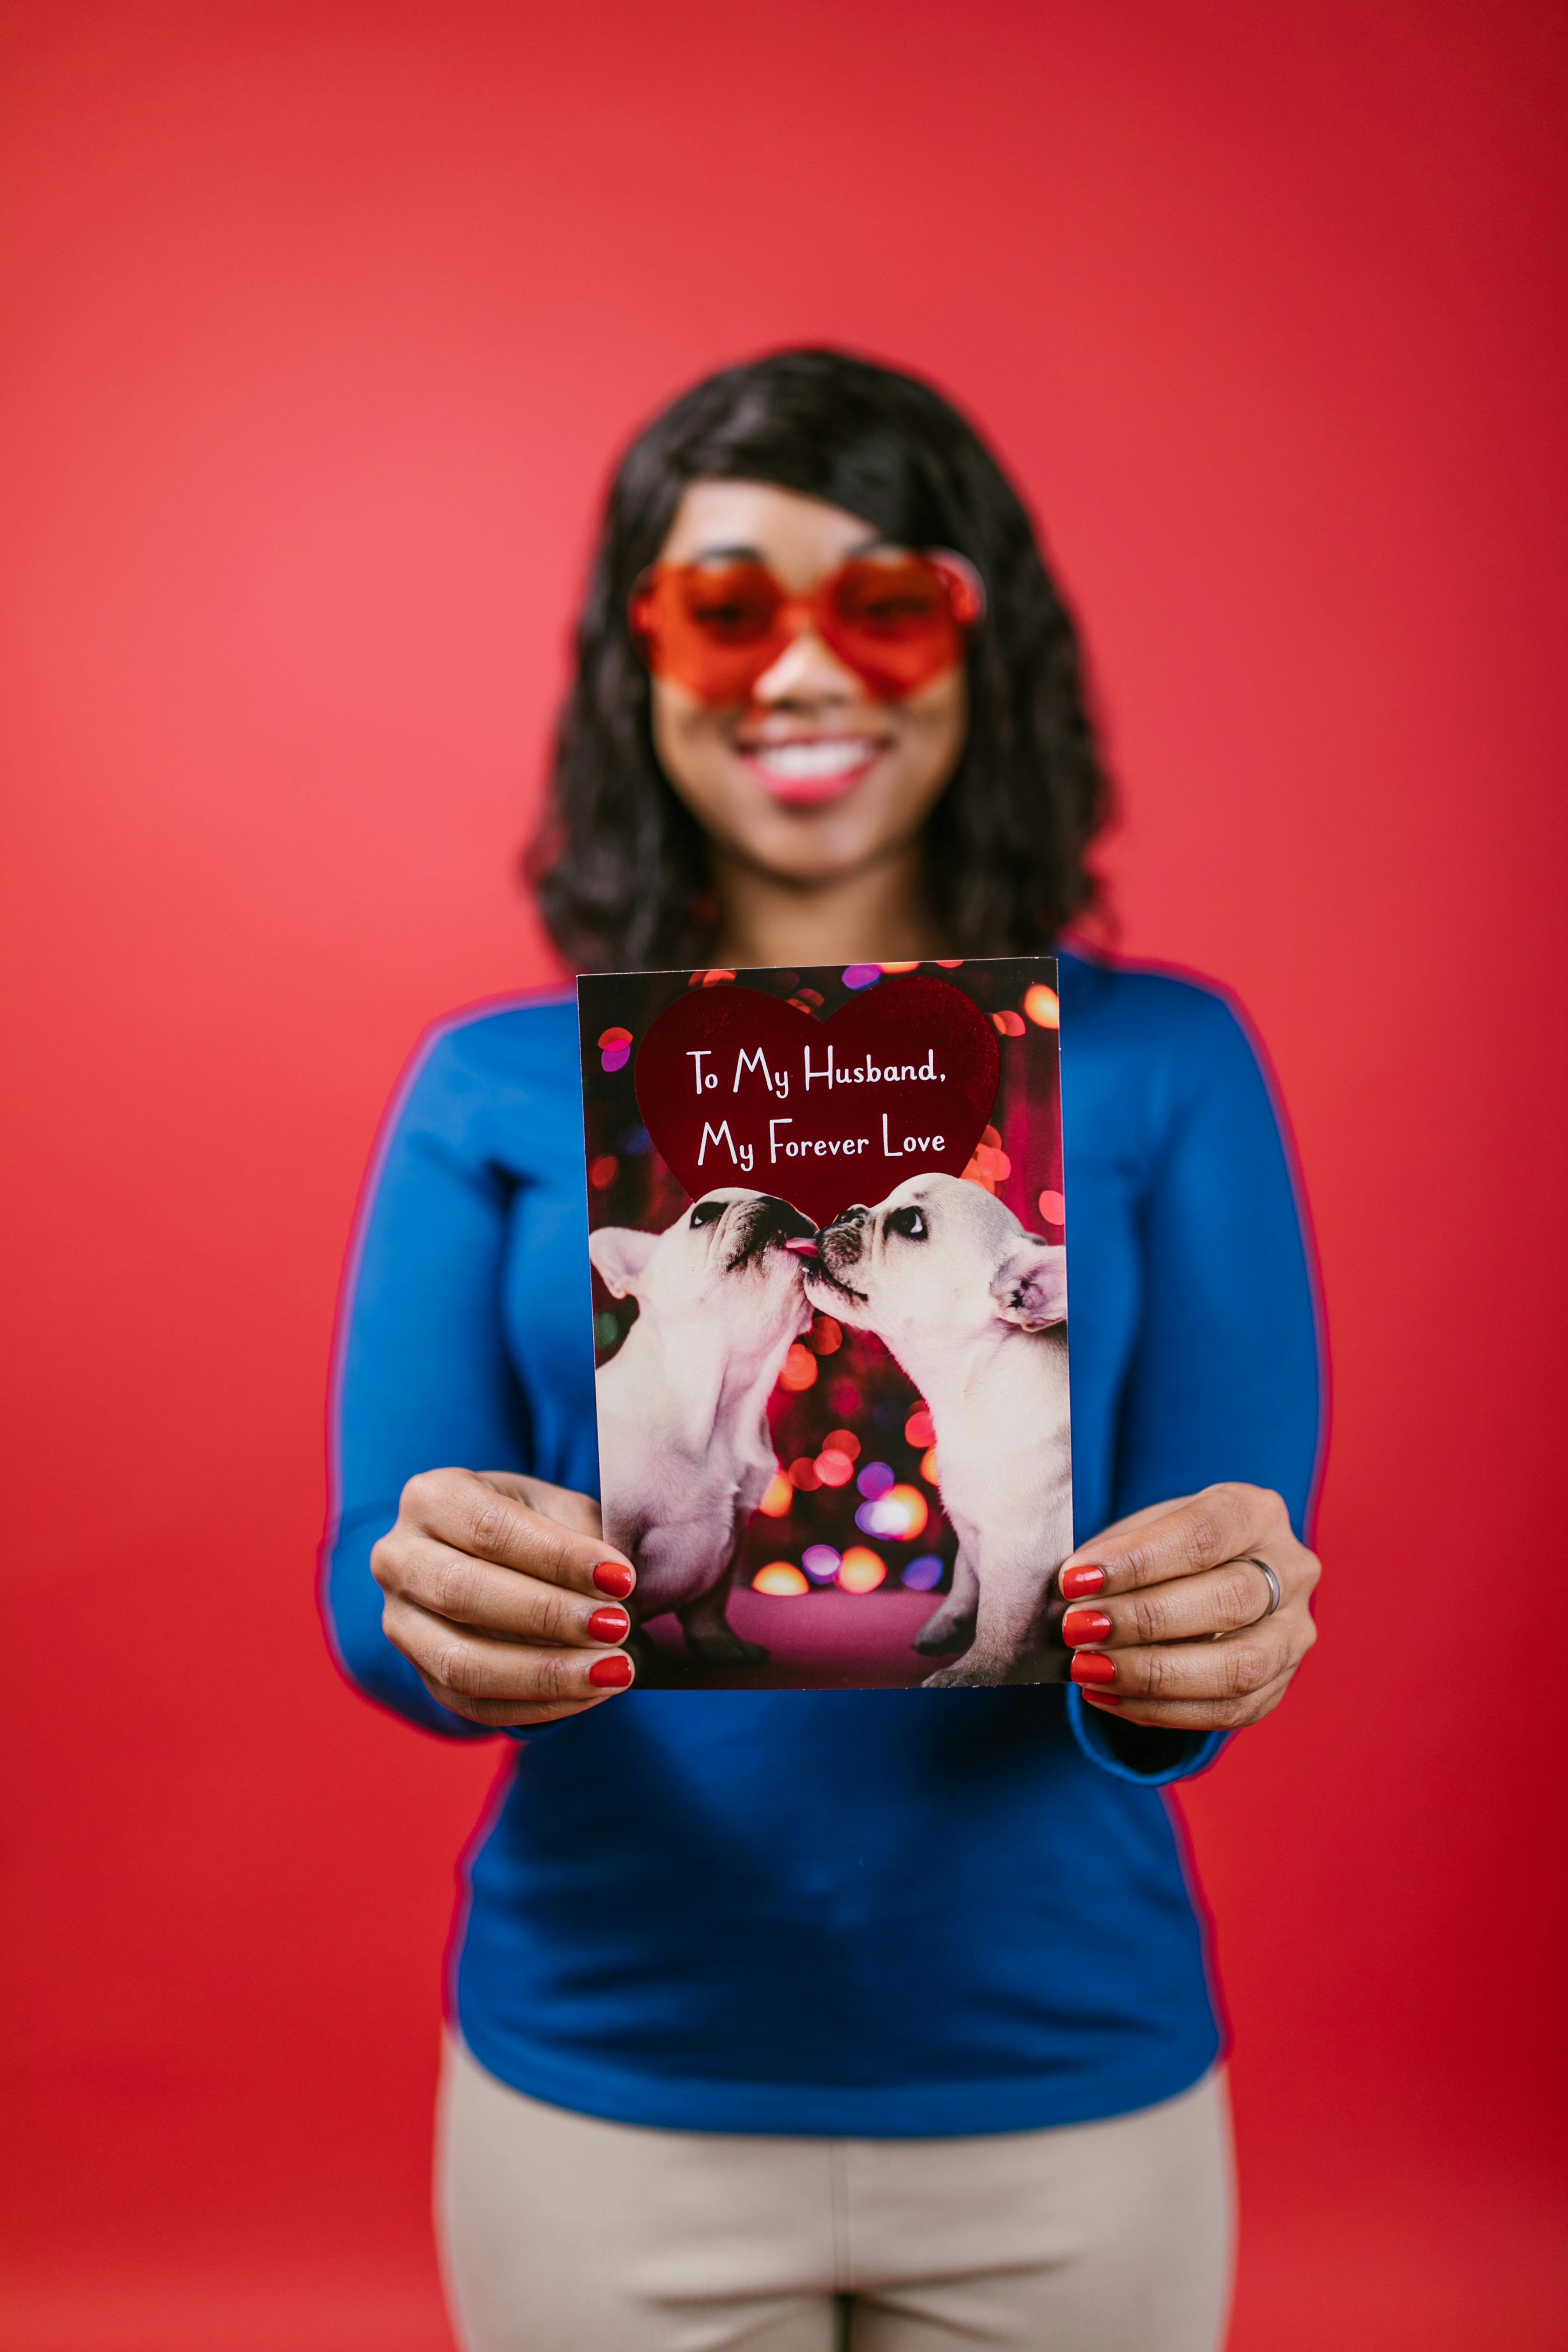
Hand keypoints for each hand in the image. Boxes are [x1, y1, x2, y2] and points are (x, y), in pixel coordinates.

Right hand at [371, 1469, 637, 1728]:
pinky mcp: (421, 1674)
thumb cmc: (532, 1526)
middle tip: (617, 1626)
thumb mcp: (556, 1508)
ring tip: (613, 1668)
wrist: (489, 1559)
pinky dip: (538, 1705)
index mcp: (431, 1498)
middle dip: (549, 1615)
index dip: (557, 1557)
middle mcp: (399, 1558)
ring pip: (460, 1662)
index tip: (619, 1577)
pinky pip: (474, 1705)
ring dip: (544, 1672)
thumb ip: (582, 1536)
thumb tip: (620, 1584)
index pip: (490, 1528)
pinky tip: (591, 1693)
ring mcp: (400, 1623)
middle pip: (462, 1593)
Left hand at [1055, 1483, 1318, 1730]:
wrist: (1203, 1579)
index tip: (1077, 1579)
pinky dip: (1160, 1709)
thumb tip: (1072, 1593)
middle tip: (1079, 1628)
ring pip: (1238, 1667)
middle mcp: (1291, 1571)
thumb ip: (1115, 1556)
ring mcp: (1293, 1634)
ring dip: (1153, 1674)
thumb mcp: (1142, 1530)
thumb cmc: (1165, 1549)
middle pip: (1228, 1600)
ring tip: (1088, 1669)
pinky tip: (1108, 1695)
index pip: (1203, 1534)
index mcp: (1257, 1514)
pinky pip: (1228, 1711)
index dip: (1137, 1560)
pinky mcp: (1279, 1687)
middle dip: (1144, 1619)